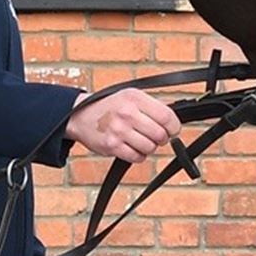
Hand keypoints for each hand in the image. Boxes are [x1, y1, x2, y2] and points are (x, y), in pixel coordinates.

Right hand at [65, 88, 181, 162]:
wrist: (80, 116)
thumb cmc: (110, 107)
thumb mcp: (130, 97)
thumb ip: (152, 107)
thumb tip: (175, 121)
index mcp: (134, 97)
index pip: (167, 116)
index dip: (174, 127)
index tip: (173, 130)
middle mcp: (127, 112)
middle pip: (160, 135)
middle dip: (161, 139)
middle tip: (154, 136)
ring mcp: (119, 130)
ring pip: (150, 148)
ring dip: (148, 147)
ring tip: (139, 140)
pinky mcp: (112, 145)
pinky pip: (137, 157)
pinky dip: (138, 155)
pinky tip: (131, 146)